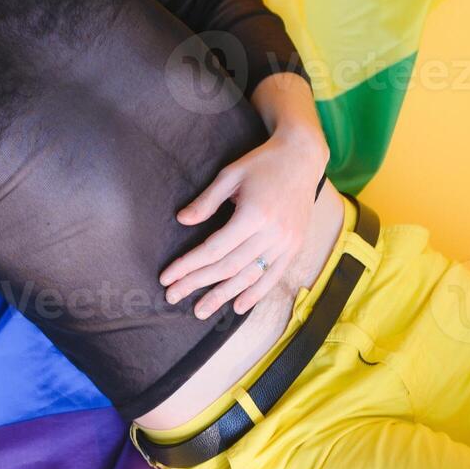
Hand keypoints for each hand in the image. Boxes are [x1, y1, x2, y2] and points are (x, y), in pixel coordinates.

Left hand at [159, 128, 327, 318]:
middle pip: (228, 268)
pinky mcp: (295, 246)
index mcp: (254, 214)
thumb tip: (182, 221)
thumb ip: (207, 201)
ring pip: (249, 277)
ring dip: (222, 296)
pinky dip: (255, 294)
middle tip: (173, 296)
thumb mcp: (230, 175)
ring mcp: (287, 243)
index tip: (167, 277)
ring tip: (200, 311)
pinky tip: (237, 307)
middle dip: (197, 284)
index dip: (188, 266)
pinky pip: (273, 276)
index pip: (214, 249)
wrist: (302, 157)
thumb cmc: (262, 163)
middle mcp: (272, 233)